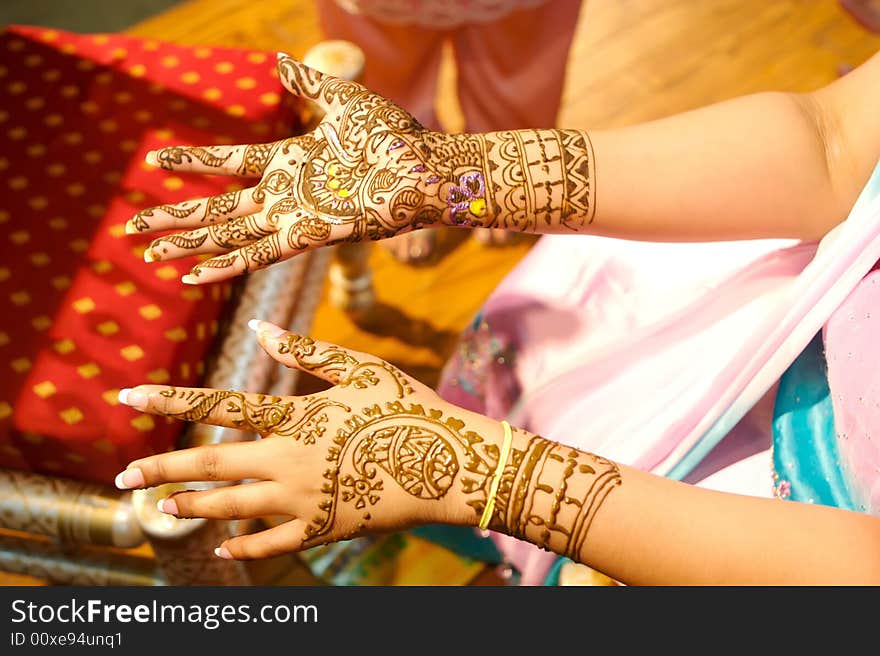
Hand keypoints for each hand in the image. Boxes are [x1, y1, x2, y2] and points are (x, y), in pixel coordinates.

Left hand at [114, 320, 504, 559]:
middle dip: (162, 470)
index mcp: (296, 415)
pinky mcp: (321, 528)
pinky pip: (271, 544)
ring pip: (232, 507)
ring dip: (192, 506)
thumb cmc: (407, 406)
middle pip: (211, 464)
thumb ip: (307, 352)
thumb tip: (258, 329)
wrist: (448, 463)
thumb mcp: (361, 368)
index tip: (128, 396)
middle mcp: (289, 459)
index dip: (171, 399)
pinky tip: (221, 547)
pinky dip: (243, 547)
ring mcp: (304, 498)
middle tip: (122, 478)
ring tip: (163, 507)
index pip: (219, 404)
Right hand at [128, 54, 491, 283]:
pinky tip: (194, 275)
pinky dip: (225, 265)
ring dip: (189, 244)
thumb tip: (279, 62)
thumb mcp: (343, 101)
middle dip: (175, 216)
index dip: (194, 163)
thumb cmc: (394, 136)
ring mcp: (294, 217)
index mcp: (291, 161)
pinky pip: (258, 255)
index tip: (157, 159)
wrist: (425, 167)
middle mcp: (286, 194)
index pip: (229, 164)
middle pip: (217, 208)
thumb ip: (308, 84)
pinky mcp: (309, 237)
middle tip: (132, 225)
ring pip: (229, 235)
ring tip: (151, 251)